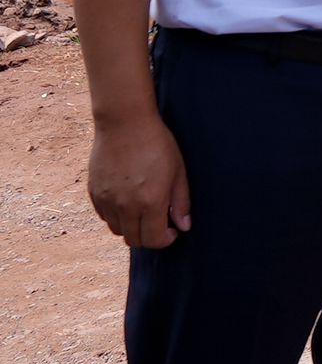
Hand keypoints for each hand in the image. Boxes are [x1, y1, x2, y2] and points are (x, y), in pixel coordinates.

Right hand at [88, 111, 190, 247]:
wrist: (124, 123)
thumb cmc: (157, 144)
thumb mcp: (178, 171)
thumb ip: (181, 202)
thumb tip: (184, 226)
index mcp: (150, 202)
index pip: (154, 240)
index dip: (166, 240)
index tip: (173, 230)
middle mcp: (125, 206)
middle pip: (134, 239)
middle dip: (149, 237)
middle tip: (159, 223)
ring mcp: (107, 200)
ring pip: (117, 230)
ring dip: (132, 227)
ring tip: (143, 211)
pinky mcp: (94, 193)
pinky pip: (104, 216)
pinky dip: (116, 216)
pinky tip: (127, 201)